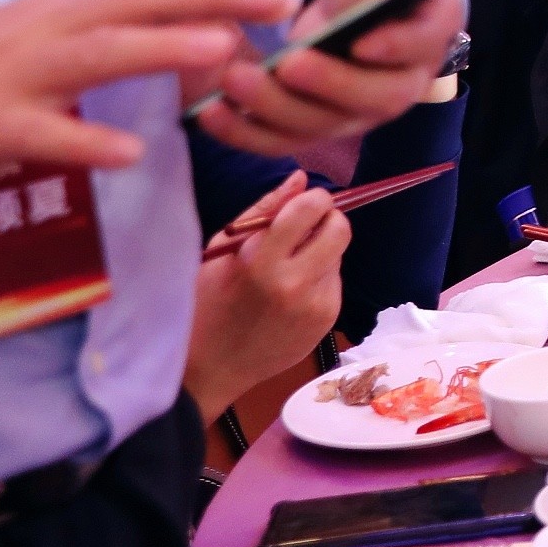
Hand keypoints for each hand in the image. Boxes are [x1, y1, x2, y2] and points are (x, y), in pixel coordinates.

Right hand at [0, 0, 291, 187]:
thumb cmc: (6, 61)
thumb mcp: (68, 32)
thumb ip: (136, 28)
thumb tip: (221, 27)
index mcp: (77, 3)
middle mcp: (56, 28)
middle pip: (136, 4)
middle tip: (275, 0)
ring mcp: (26, 76)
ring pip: (98, 56)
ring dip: (159, 49)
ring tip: (218, 48)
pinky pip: (49, 135)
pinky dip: (90, 142)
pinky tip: (133, 152)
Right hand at [185, 172, 349, 420]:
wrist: (210, 369)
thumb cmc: (206, 304)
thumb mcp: (221, 252)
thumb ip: (263, 211)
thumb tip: (300, 177)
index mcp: (263, 261)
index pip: (312, 208)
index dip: (311, 201)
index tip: (301, 207)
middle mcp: (296, 283)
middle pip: (341, 228)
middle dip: (327, 221)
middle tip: (303, 231)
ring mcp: (316, 305)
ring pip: (338, 255)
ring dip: (321, 252)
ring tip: (287, 269)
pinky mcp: (327, 322)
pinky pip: (334, 282)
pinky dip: (319, 279)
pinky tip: (291, 294)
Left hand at [197, 0, 468, 156]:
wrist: (345, 3)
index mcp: (429, 34)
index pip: (421, 46)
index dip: (395, 47)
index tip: (360, 41)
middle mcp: (402, 84)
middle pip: (375, 98)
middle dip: (328, 84)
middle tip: (288, 62)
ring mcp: (357, 113)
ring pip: (323, 125)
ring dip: (276, 108)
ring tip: (236, 76)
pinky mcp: (314, 128)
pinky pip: (282, 142)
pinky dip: (244, 133)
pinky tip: (211, 112)